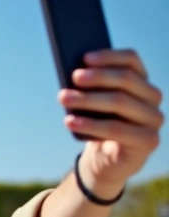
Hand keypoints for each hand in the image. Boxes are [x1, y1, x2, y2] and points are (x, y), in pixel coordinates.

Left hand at [60, 49, 162, 192]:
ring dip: (88, 99)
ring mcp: (153, 119)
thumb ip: (88, 88)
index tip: (85, 57)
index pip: (131, 60)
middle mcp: (152, 97)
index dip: (109, 56)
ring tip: (63, 98)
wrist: (105, 160)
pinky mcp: (149, 141)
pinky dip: (90, 124)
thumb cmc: (96, 124)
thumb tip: (74, 73)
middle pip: (126, 80)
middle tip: (73, 77)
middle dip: (97, 77)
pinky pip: (116, 129)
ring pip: (120, 102)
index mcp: (141, 81)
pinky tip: (69, 121)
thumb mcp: (91, 103)